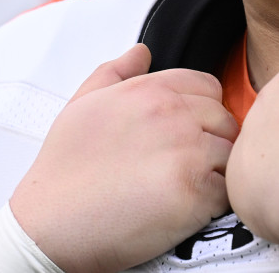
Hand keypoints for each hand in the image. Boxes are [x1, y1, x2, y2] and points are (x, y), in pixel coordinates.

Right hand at [10, 44, 237, 272]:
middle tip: (184, 166)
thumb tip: (143, 50)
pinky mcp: (194, 194)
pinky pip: (227, 191)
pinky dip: (215, 202)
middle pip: (224, 120)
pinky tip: (187, 208)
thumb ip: (116, 71)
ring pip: (230, 154)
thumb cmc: (63, 170)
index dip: (202, 111)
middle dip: (212, 141)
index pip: (209, 87)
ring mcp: (187, 153)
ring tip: (184, 188)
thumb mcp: (82, 105)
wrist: (48, 226)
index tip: (186, 134)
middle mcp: (173, 114)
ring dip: (215, 172)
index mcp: (150, 90)